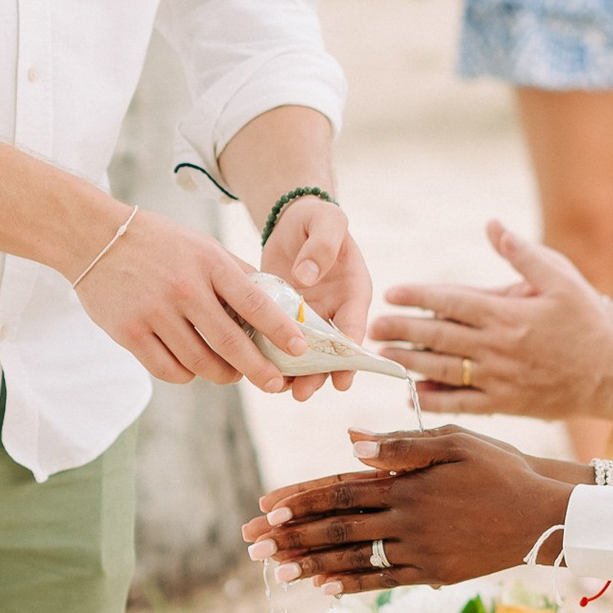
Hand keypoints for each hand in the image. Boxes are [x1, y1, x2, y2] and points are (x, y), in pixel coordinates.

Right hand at [72, 208, 346, 395]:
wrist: (93, 237)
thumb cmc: (157, 242)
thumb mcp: (201, 245)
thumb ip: (235, 273)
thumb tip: (276, 302)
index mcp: (208, 263)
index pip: (253, 302)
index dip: (279, 330)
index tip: (300, 349)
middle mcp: (183, 288)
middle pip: (230, 343)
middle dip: (258, 370)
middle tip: (275, 384)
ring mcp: (154, 312)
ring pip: (200, 362)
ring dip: (223, 375)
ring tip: (232, 374)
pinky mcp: (130, 332)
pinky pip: (168, 369)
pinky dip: (187, 374)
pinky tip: (193, 367)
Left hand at [247, 428, 580, 591]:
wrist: (545, 514)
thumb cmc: (501, 467)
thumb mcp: (455, 440)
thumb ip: (401, 444)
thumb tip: (349, 442)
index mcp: (407, 483)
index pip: (341, 491)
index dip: (300, 500)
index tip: (264, 509)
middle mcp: (408, 519)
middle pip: (337, 528)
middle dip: (291, 536)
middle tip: (252, 546)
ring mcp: (420, 550)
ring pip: (355, 558)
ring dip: (312, 564)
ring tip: (277, 571)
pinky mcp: (435, 572)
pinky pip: (385, 579)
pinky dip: (353, 582)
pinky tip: (323, 586)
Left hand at [259, 193, 372, 391]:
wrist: (292, 219)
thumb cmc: (316, 218)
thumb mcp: (327, 220)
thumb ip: (322, 245)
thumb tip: (307, 276)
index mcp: (354, 291)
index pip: (354, 328)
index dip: (350, 357)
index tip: (342, 380)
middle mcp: (334, 310)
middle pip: (330, 351)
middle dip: (318, 375)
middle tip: (302, 394)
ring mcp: (309, 317)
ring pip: (305, 352)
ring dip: (295, 373)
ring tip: (280, 390)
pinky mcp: (283, 316)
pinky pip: (279, 340)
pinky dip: (271, 355)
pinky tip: (257, 369)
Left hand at [372, 219, 612, 421]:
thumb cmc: (588, 322)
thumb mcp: (561, 278)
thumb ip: (522, 253)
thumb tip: (492, 225)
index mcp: (507, 313)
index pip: (451, 301)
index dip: (418, 295)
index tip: (392, 292)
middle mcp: (497, 346)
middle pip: (437, 336)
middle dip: (401, 329)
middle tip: (372, 325)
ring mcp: (499, 378)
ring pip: (442, 370)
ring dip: (409, 361)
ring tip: (384, 354)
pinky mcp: (506, 404)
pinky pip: (462, 404)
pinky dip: (435, 400)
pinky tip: (414, 393)